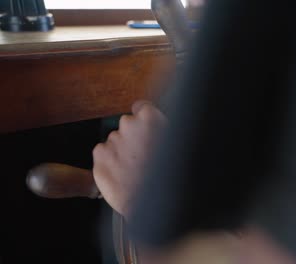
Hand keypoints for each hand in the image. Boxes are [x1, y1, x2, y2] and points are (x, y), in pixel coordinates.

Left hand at [92, 100, 165, 217]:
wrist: (156, 205)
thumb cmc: (171, 177)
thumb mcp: (179, 145)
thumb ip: (166, 130)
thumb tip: (162, 128)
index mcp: (150, 118)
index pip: (141, 108)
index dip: (145, 121)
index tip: (146, 130)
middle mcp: (128, 125)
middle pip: (127, 125)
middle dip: (133, 137)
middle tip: (144, 156)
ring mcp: (112, 141)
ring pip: (115, 142)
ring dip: (122, 152)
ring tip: (134, 170)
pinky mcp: (99, 158)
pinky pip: (102, 155)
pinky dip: (109, 163)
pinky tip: (122, 174)